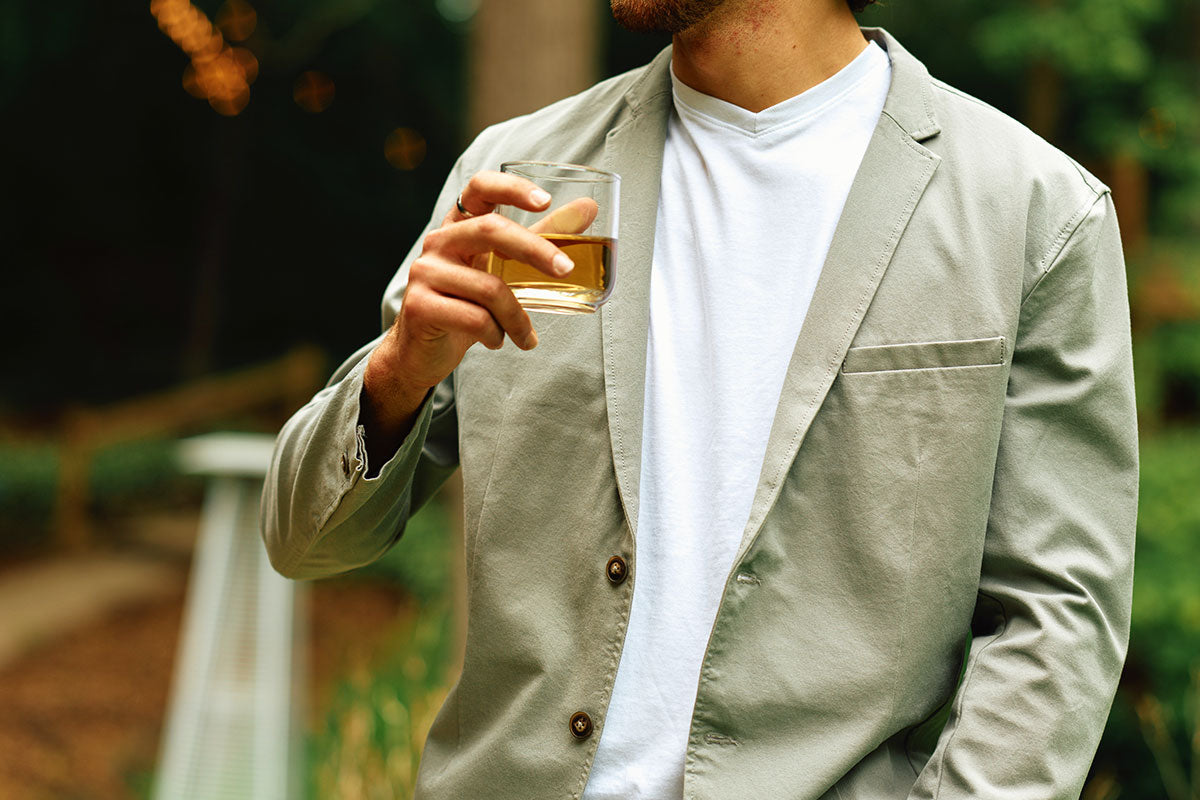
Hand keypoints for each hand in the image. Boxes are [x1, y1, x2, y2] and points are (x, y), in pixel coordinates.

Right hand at [360, 171, 579, 449]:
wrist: (421, 352)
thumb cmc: (467, 305)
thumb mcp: (504, 270)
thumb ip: (542, 239)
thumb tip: (588, 208)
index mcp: (459, 226)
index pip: (480, 187)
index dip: (512, 187)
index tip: (545, 201)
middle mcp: (439, 242)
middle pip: (491, 230)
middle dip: (536, 250)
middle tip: (566, 270)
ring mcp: (425, 272)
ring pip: (489, 287)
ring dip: (518, 317)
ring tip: (527, 336)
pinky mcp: (419, 305)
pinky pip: (475, 318)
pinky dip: (495, 334)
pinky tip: (495, 340)